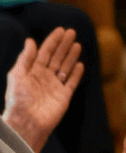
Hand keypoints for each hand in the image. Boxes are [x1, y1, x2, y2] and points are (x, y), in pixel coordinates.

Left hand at [2, 28, 82, 152]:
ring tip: (77, 44)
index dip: (52, 41)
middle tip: (72, 32)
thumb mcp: (18, 75)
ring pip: (65, 67)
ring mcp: (54, 86)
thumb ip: (25, 58)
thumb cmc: (19, 100)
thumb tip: (30, 41)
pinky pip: (71, 82)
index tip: (61, 30)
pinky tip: (80, 64)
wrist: (27, 122)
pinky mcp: (64, 96)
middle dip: (64, 45)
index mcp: (32, 71)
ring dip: (71, 56)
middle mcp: (44, 77)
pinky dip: (76, 73)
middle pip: (56, 57)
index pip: (45, 52)